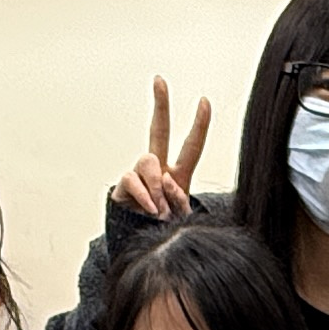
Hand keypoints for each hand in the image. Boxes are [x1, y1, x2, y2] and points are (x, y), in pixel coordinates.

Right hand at [116, 77, 210, 219]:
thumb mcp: (182, 218)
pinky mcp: (123, 187)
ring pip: (148, 160)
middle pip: (159, 130)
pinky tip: (150, 209)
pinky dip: (145, 194)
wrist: (144, 250)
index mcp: (178, 175)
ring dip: (157, 185)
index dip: (199, 124)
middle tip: (159, 79)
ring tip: (161, 210)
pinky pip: (133, 179)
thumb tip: (164, 180)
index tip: (204, 101)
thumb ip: (177, 198)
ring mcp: (139, 176)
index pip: (191, 146)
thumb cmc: (166, 233)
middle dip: (160, 104)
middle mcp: (158, 169)